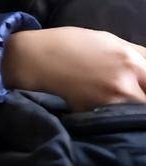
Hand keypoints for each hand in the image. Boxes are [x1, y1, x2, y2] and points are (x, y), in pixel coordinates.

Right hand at [1, 26, 145, 111]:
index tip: (144, 89)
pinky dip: (120, 124)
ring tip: (123, 110)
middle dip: (143, 99)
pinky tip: (112, 118)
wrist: (32, 60)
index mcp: (129, 61)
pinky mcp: (95, 120)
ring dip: (135, 114)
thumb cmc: (67, 46)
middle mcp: (124, 84)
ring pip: (138, 116)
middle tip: (135, 101)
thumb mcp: (106, 40)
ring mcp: (110, 105)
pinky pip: (119, 125)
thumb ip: (135, 54)